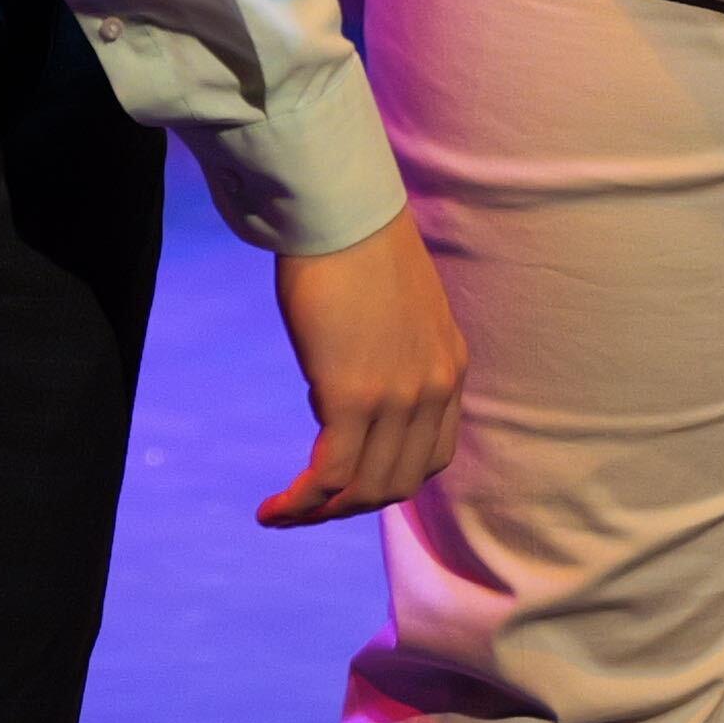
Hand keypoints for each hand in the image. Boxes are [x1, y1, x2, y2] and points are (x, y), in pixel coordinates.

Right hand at [256, 207, 466, 526]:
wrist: (340, 209)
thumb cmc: (354, 245)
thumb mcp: (396, 308)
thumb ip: (389, 351)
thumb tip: (344, 384)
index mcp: (449, 366)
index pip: (433, 456)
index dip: (390, 480)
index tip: (349, 480)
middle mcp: (434, 388)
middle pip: (399, 483)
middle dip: (351, 505)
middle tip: (309, 505)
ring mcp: (398, 398)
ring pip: (366, 489)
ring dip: (323, 513)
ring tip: (285, 512)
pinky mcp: (353, 397)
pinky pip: (330, 476)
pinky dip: (302, 503)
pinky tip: (274, 509)